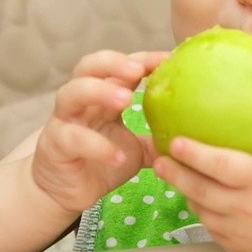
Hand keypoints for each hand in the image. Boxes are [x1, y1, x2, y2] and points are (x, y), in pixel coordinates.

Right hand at [32, 50, 168, 212]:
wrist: (64, 192)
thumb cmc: (101, 162)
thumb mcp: (137, 149)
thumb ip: (158, 137)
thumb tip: (196, 134)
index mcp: (103, 96)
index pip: (121, 67)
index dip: (143, 59)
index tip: (168, 59)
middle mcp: (81, 101)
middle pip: (89, 66)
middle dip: (113, 63)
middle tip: (138, 70)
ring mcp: (65, 120)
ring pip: (73, 93)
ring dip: (100, 92)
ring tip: (126, 100)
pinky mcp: (55, 144)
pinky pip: (74, 139)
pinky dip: (97, 146)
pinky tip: (117, 156)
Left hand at [153, 94, 251, 251]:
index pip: (222, 165)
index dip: (195, 154)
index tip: (175, 142)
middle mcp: (248, 208)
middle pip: (200, 190)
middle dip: (176, 173)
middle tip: (158, 159)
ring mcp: (239, 231)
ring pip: (201, 209)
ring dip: (185, 191)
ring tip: (171, 172)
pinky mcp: (235, 247)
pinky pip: (210, 226)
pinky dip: (201, 209)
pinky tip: (195, 194)